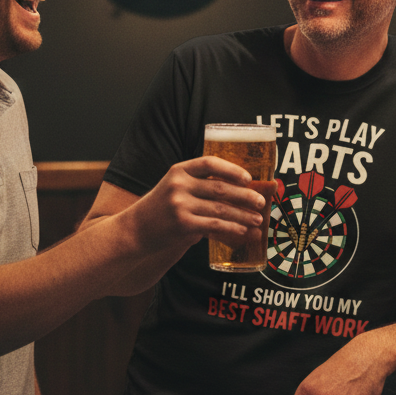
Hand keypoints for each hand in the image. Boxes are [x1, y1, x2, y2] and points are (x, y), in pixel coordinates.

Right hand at [134, 156, 267, 254]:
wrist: (134, 231)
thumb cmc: (162, 209)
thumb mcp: (175, 188)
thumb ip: (199, 187)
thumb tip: (238, 193)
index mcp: (179, 170)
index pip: (209, 163)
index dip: (231, 169)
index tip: (248, 178)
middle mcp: (179, 185)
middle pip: (220, 188)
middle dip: (245, 196)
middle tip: (260, 202)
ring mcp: (180, 205)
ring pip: (221, 209)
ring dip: (243, 215)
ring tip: (257, 220)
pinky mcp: (183, 225)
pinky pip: (214, 225)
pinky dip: (232, 228)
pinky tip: (243, 231)